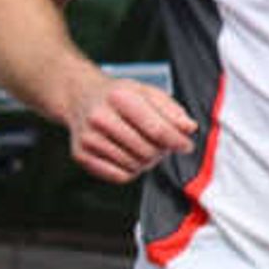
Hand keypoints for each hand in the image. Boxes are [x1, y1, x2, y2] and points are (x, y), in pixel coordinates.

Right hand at [64, 70, 196, 183]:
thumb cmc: (118, 96)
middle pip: (147, 150)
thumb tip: (188, 128)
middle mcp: (99, 117)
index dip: (177, 141)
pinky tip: (128, 155)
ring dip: (146, 161)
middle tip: (161, 145)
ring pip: (134, 165)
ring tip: (143, 147)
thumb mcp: (146, 92)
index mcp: (118, 97)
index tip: (186, 146)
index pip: (157, 129)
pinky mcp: (81, 155)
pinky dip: (130, 170)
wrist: (80, 97)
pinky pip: (119, 176)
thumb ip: (171, 110)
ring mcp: (88, 138)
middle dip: (161, 151)